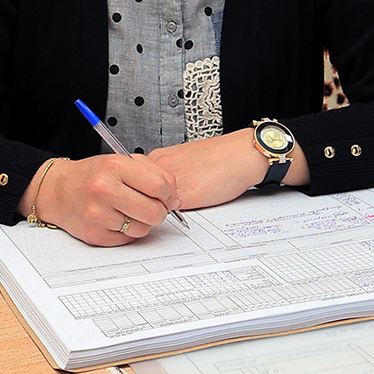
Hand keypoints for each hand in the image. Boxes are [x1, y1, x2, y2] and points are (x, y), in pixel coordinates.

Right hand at [23, 154, 180, 246]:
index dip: (170, 193)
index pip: (159, 185)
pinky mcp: (94, 235)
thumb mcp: (121, 162)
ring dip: (142, 222)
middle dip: (160, 211)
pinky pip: (128, 240)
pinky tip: (116, 219)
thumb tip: (175, 198)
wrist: (58, 190)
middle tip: (152, 206)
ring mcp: (98, 214)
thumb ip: (152, 173)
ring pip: (143, 229)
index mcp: (114, 166)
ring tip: (128, 211)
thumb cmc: (93, 175)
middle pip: (154, 212)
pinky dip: (127, 232)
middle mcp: (104, 189)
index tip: (169, 196)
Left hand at [150, 128, 309, 208]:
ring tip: (169, 212)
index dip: (134, 193)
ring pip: (150, 203)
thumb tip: (150, 192)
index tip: (138, 199)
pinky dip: (169, 218)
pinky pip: (169, 212)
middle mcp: (162, 168)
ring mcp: (172, 182)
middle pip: (135, 191)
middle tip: (150, 209)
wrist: (241, 154)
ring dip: (155, 211)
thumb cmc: (219, 158)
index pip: (131, 179)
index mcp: (160, 157)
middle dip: (140, 202)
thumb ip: (165, 173)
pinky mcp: (186, 196)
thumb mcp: (185, 160)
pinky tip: (180, 216)